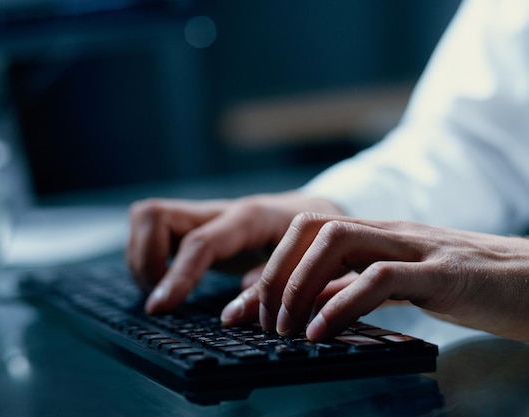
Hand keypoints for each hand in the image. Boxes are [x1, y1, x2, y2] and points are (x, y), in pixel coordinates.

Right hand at [126, 192, 344, 313]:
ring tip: (161, 292)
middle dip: (144, 259)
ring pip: (146, 218)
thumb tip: (230, 316)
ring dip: (140, 258)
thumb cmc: (313, 243)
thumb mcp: (303, 266)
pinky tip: (165, 280)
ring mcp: (204, 214)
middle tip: (160, 297)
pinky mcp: (195, 224)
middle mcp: (218, 210)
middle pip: (153, 215)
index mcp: (248, 218)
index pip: (200, 242)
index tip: (159, 308)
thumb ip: (269, 289)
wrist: (317, 215)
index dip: (177, 276)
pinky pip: (152, 229)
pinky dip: (147, 256)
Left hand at [221, 213, 528, 341]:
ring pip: (336, 241)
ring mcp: (416, 247)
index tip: (240, 309)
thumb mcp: (400, 286)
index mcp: (378, 234)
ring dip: (298, 286)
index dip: (267, 269)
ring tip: (285, 329)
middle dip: (274, 274)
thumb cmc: (470, 286)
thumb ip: (355, 290)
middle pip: (311, 229)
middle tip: (259, 321)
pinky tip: (319, 333)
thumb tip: (308, 307)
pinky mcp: (444, 272)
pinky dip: (340, 305)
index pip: (306, 234)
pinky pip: (379, 278)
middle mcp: (390, 232)